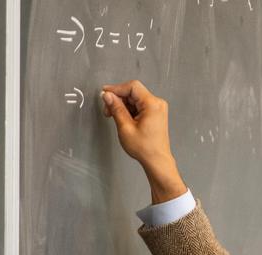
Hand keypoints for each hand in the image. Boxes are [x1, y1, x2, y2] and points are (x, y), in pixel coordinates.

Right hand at [101, 80, 186, 202]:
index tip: (105, 93)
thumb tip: (107, 96)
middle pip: (133, 92)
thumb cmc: (145, 148)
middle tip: (107, 109)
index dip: (116, 89)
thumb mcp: (125, 127)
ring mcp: (157, 108)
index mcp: (152, 104)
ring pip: (135, 99)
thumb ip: (116, 108)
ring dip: (123, 105)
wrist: (157, 160)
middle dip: (118, 99)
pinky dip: (129, 110)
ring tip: (114, 117)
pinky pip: (139, 105)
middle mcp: (157, 103)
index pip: (132, 87)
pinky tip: (123, 119)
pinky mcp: (155, 113)